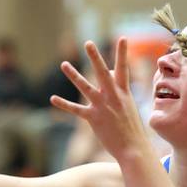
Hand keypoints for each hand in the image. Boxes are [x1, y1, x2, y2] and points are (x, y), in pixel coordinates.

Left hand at [50, 38, 149, 160]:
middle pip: (102, 72)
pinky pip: (76, 109)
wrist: (133, 148)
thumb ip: (115, 90)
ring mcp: (103, 106)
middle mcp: (113, 96)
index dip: (122, 53)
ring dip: (74, 75)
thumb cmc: (131, 128)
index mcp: (123, 92)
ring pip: (85, 87)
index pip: (123, 68)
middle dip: (95, 57)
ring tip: (64, 64)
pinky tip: (53, 98)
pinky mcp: (94, 118)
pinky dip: (64, 104)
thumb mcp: (127, 105)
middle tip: (88, 42)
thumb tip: (106, 78)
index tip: (121, 38)